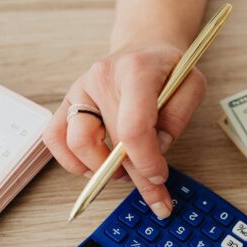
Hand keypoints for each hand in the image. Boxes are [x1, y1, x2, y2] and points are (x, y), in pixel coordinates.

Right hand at [43, 44, 205, 217]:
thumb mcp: (191, 84)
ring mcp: (80, 90)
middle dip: (137, 177)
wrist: (143, 48)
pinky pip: (55, 138)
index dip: (146, 161)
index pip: (134, 127)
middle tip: (156, 198)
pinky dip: (72, 161)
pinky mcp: (68, 103)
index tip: (160, 177)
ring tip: (124, 173)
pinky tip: (95, 167)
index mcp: (135, 71)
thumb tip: (157, 149)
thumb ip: (179, 117)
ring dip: (101, 169)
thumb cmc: (167, 69)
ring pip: (76, 143)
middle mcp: (101, 78)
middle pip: (112, 142)